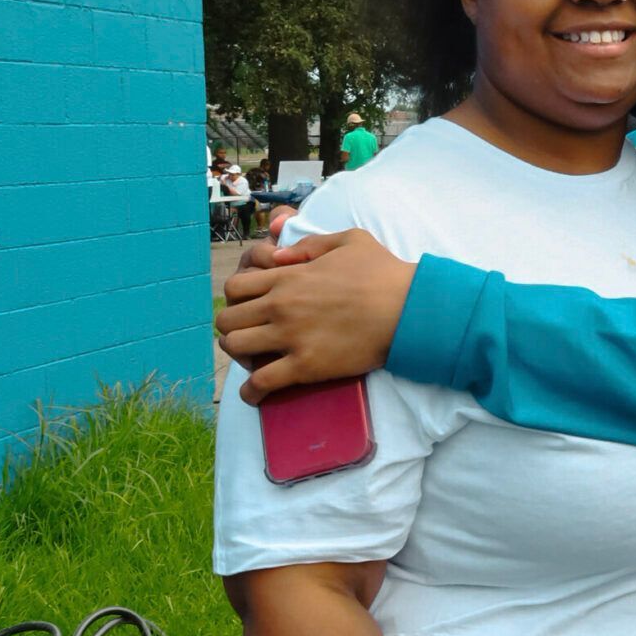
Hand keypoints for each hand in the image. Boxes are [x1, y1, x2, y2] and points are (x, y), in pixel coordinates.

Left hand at [217, 227, 416, 402]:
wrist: (407, 309)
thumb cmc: (383, 273)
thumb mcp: (349, 240)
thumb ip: (308, 244)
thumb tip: (277, 255)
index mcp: (287, 276)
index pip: (235, 287)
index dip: (236, 299)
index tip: (249, 308)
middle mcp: (280, 305)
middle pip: (227, 319)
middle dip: (233, 328)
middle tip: (248, 336)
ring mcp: (290, 336)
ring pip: (235, 348)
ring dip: (238, 356)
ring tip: (252, 361)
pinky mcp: (305, 366)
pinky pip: (261, 383)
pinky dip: (251, 392)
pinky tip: (255, 394)